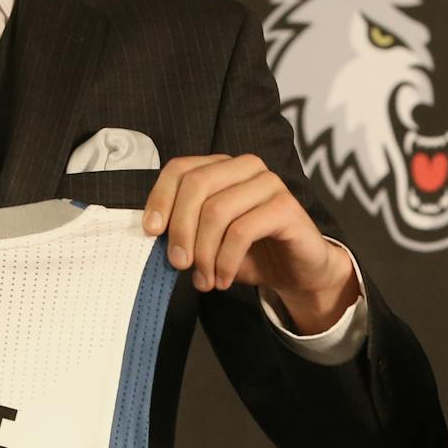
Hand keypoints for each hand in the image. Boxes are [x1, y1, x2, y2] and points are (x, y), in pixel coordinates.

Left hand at [141, 154, 356, 333]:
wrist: (296, 271)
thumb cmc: (249, 252)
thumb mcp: (207, 240)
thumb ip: (183, 229)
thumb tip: (151, 233)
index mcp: (222, 167)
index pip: (180, 169)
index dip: (160, 198)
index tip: (151, 232)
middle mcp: (245, 167)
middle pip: (196, 186)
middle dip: (181, 229)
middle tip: (179, 264)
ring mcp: (269, 183)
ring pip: (217, 210)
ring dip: (204, 253)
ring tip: (204, 280)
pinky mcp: (286, 206)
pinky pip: (242, 231)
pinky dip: (226, 260)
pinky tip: (224, 279)